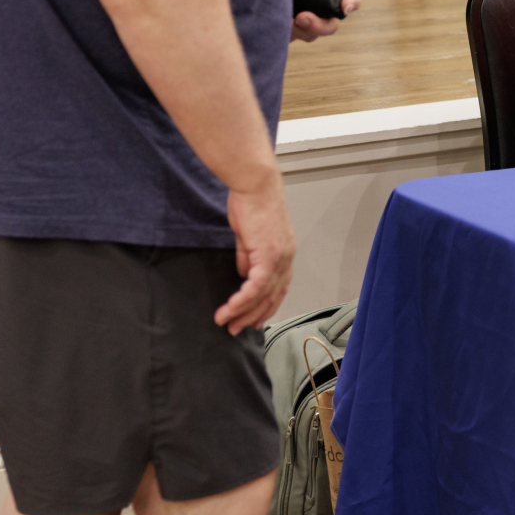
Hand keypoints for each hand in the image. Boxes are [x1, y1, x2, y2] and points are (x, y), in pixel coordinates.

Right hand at [216, 177, 294, 334]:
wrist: (256, 185)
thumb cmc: (252, 203)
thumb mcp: (249, 235)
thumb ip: (248, 256)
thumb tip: (243, 273)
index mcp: (285, 253)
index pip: (278, 288)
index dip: (266, 306)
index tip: (253, 320)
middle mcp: (287, 258)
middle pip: (272, 296)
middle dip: (253, 316)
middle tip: (236, 329)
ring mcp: (280, 257)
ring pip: (263, 295)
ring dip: (243, 312)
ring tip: (227, 323)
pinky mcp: (268, 254)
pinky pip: (255, 285)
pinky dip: (242, 299)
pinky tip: (229, 308)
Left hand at [281, 0, 361, 41]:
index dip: (353, 0)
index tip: (344, 7)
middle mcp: (319, 3)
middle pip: (332, 23)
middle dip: (321, 26)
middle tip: (302, 18)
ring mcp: (304, 18)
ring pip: (312, 34)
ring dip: (301, 31)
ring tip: (284, 20)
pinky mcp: (288, 29)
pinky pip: (293, 38)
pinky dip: (286, 33)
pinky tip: (276, 22)